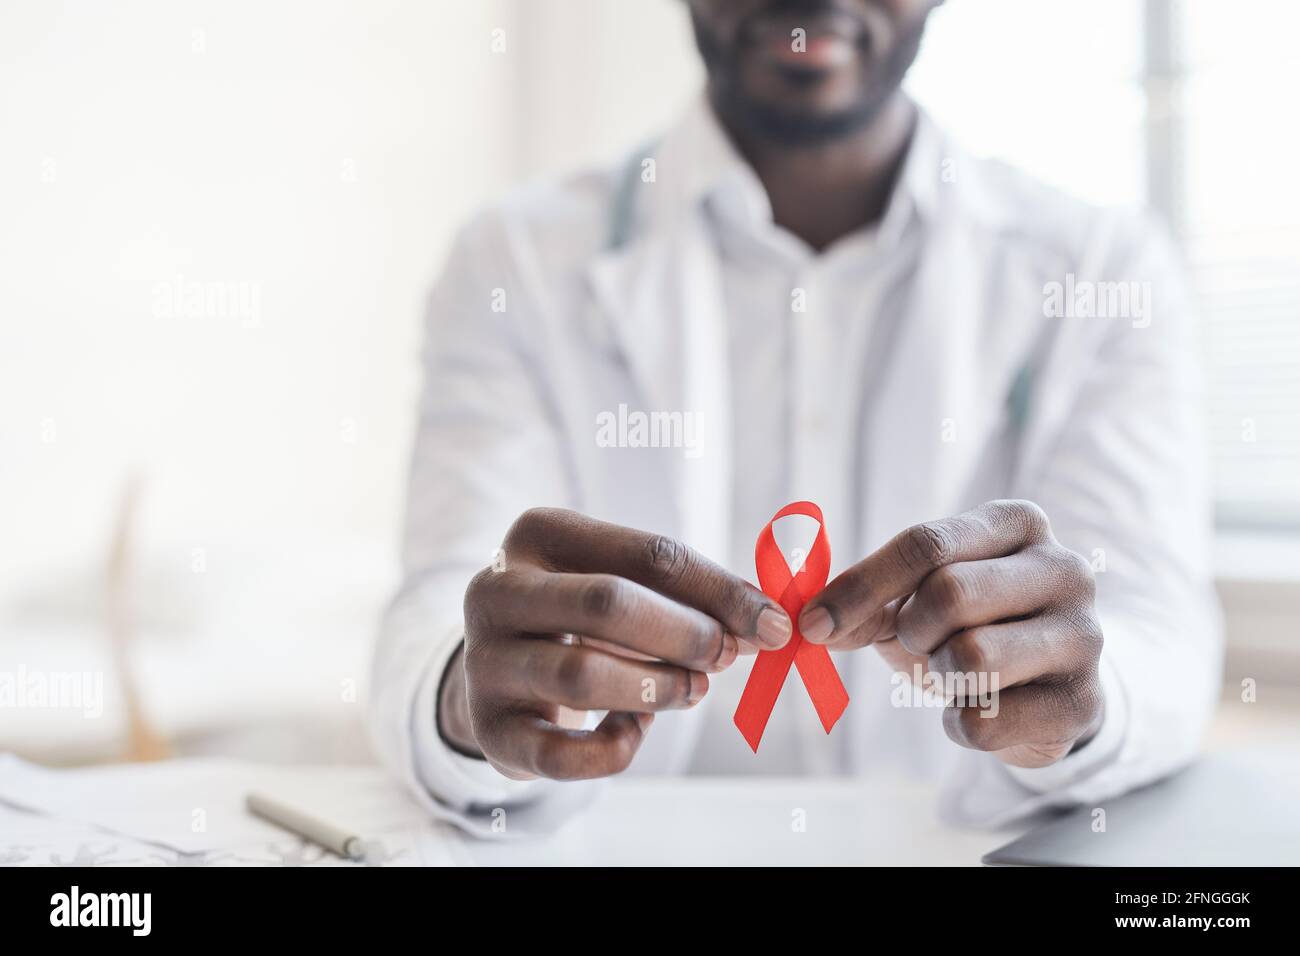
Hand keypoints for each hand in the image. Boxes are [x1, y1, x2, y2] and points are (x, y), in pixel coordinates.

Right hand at [444, 508, 792, 780]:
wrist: (499, 672)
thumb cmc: (581, 618)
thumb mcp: (621, 582)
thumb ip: (686, 596)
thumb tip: (766, 624)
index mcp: (539, 534)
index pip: (646, 553)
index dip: (719, 591)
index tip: (772, 623)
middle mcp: (496, 590)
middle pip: (605, 603)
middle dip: (685, 633)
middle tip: (727, 656)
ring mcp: (485, 661)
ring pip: (582, 675)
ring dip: (656, 687)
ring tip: (692, 690)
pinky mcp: (489, 730)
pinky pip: (562, 753)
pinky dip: (614, 748)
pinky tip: (634, 731)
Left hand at [798, 500, 1103, 767]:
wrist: (1046, 690)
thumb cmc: (972, 626)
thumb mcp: (916, 598)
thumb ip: (864, 602)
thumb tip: (812, 624)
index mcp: (1016, 523)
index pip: (925, 544)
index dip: (861, 586)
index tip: (813, 623)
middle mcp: (1064, 568)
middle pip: (949, 594)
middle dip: (914, 629)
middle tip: (923, 641)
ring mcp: (1084, 635)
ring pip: (973, 657)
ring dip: (941, 675)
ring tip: (958, 671)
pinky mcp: (1082, 704)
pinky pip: (984, 723)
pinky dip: (960, 724)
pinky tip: (982, 708)